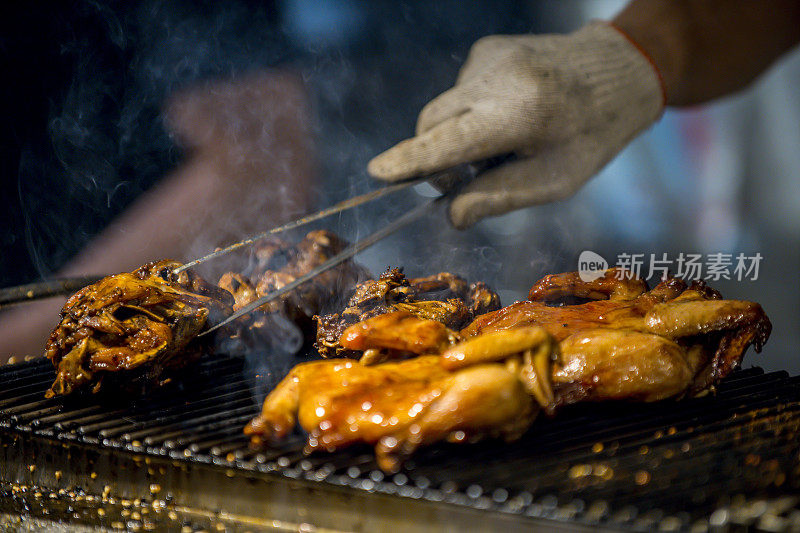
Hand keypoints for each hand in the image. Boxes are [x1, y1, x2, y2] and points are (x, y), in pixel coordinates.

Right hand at [368, 22, 663, 228]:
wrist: (617, 71)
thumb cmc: (590, 135)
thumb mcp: (555, 180)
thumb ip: (499, 197)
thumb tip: (451, 215)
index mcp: (521, 114)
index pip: (450, 141)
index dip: (410, 160)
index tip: (378, 172)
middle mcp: (498, 77)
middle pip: (433, 123)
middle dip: (432, 157)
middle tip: (458, 182)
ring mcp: (489, 56)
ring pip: (444, 108)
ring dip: (456, 135)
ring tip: (501, 143)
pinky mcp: (486, 48)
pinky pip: (459, 91)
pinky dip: (469, 112)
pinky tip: (506, 116)